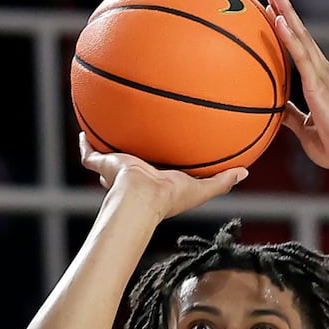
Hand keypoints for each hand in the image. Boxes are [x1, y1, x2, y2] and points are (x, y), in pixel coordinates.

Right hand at [78, 133, 246, 213]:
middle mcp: (135, 175)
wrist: (140, 197)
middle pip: (132, 162)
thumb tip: (245, 172)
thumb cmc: (168, 198)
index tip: (167, 153)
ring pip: (109, 157)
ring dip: (108, 146)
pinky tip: (83, 131)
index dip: (161, 164)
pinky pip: (89, 153)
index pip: (158, 171)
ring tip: (108, 130)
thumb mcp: (200, 188)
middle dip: (132, 154)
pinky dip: (85, 144)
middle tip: (136, 140)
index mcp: (156, 180)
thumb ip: (222, 181)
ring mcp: (117, 170)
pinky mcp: (104, 164)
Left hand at [264, 0, 328, 177]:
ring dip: (286, 12)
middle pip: (301, 32)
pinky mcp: (320, 85)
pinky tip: (278, 20)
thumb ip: (291, 115)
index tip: (273, 6)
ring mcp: (323, 76)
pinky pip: (301, 56)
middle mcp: (323, 71)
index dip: (287, 23)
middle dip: (286, 7)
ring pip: (301, 37)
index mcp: (320, 79)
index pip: (300, 45)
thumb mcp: (304, 128)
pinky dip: (289, 36)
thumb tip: (276, 109)